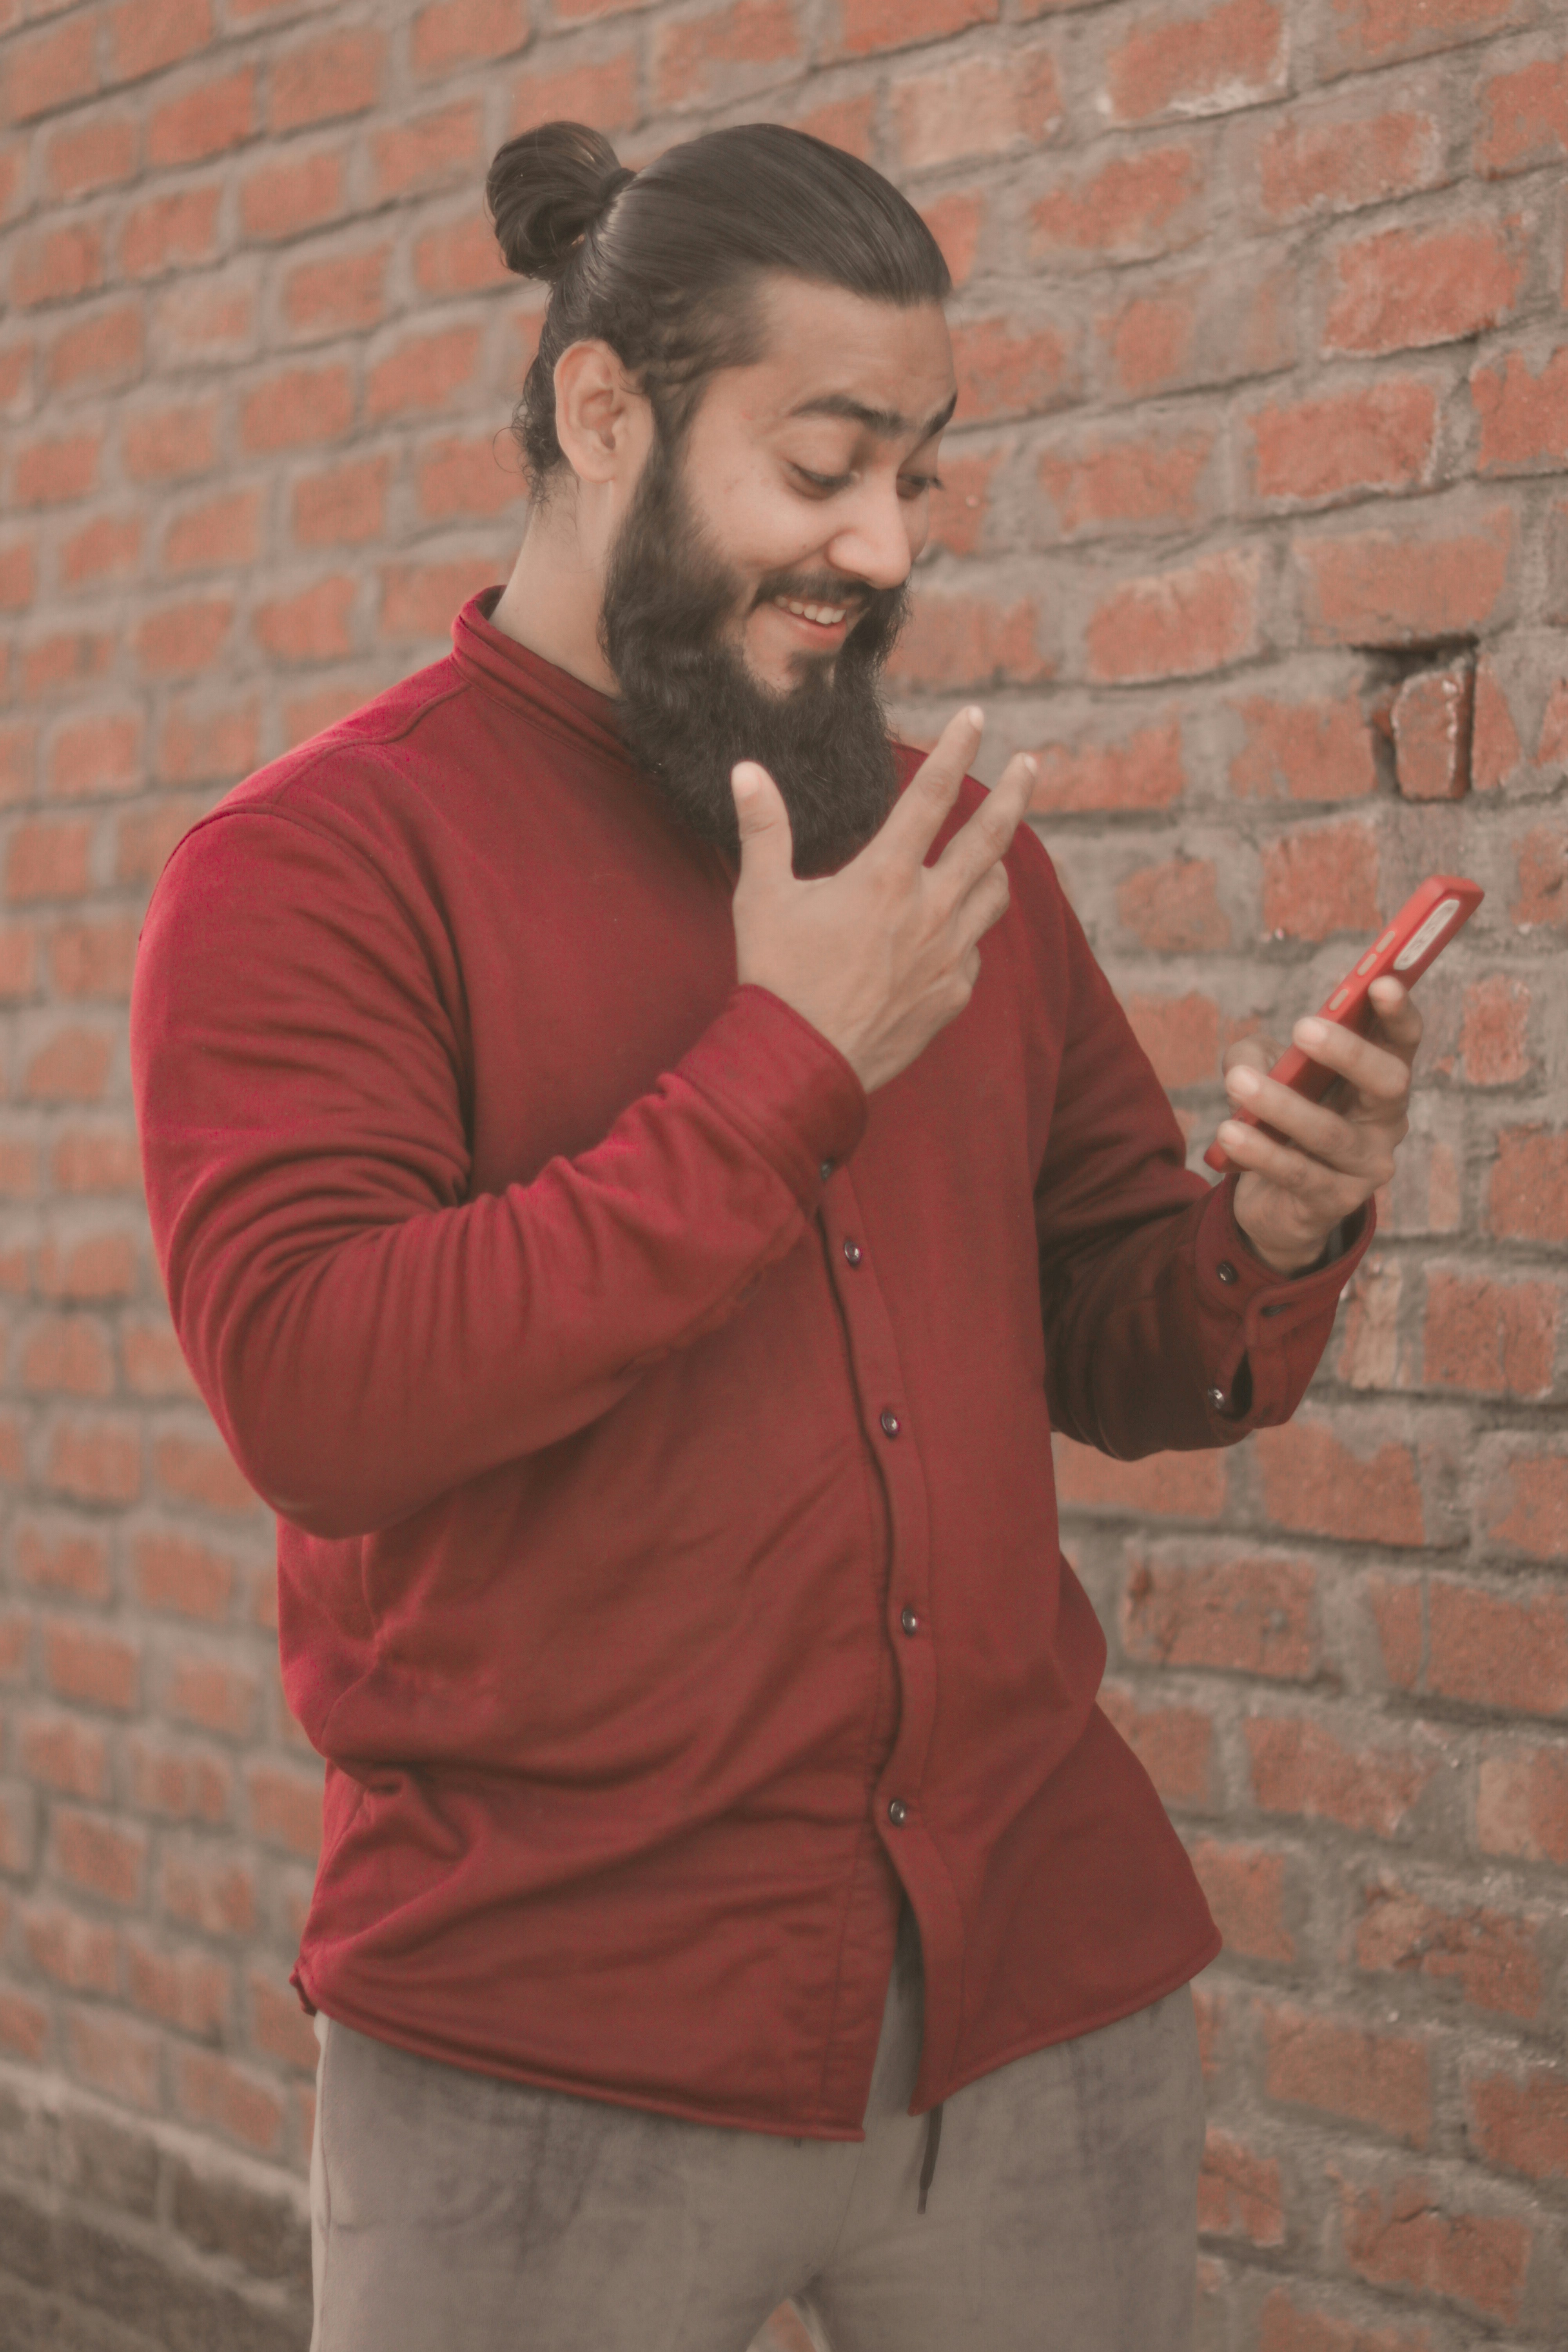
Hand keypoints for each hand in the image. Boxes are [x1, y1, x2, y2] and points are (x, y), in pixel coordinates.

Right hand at [730, 708, 1036, 1094]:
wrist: (801, 1064)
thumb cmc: (777, 978)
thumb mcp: (761, 897)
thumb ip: (764, 829)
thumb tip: (746, 770)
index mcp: (886, 876)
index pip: (932, 795)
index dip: (956, 750)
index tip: (976, 718)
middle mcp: (929, 910)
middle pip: (990, 838)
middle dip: (1015, 794)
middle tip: (1031, 764)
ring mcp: (948, 956)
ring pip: (994, 894)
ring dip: (996, 866)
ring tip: (992, 855)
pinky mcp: (953, 996)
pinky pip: (974, 952)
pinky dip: (966, 935)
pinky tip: (946, 937)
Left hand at [1218, 977, 1419, 1274]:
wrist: (1274, 1203)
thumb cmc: (1278, 1121)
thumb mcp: (1264, 1076)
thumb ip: (1254, 1057)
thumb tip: (1246, 1065)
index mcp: (1379, 1081)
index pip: (1402, 1041)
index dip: (1399, 1011)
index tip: (1382, 981)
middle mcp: (1386, 1122)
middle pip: (1387, 1082)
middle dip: (1349, 1052)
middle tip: (1304, 1027)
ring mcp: (1366, 1167)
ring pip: (1331, 1133)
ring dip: (1282, 1105)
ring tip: (1239, 1083)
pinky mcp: (1335, 1203)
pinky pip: (1299, 1173)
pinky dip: (1261, 1152)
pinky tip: (1229, 1134)